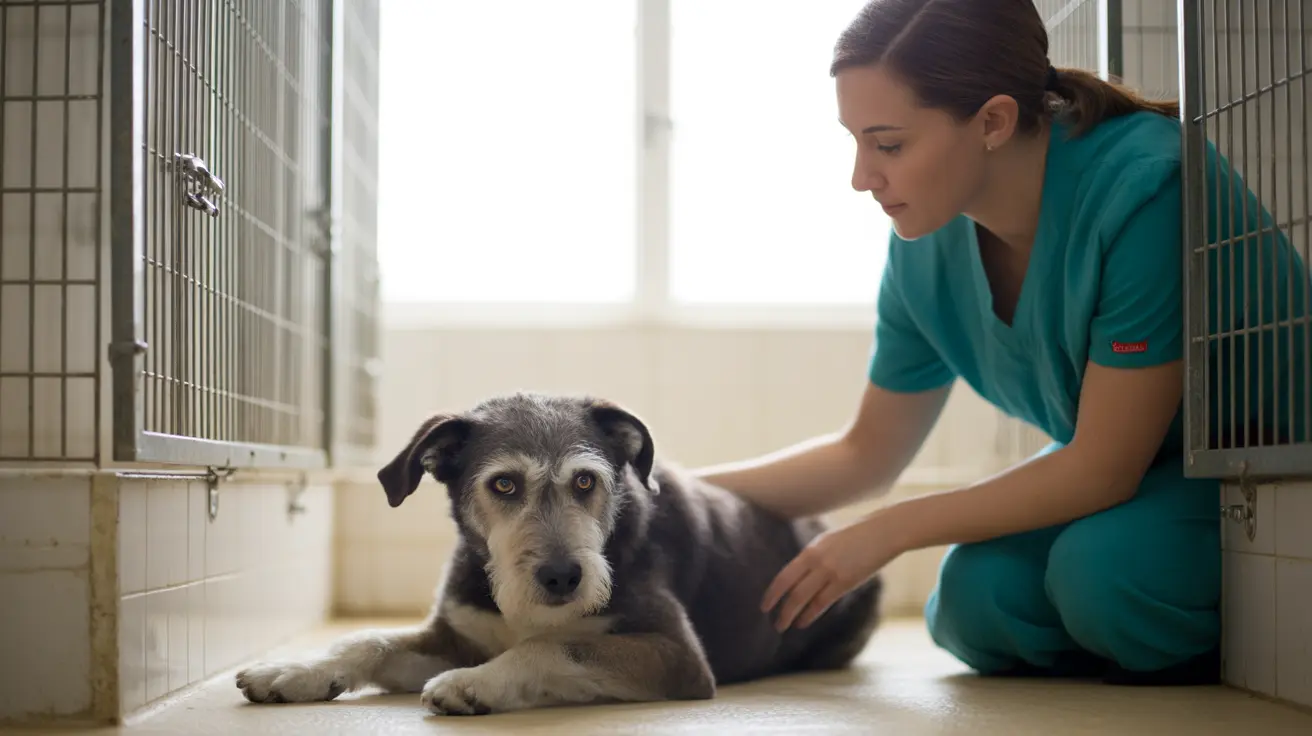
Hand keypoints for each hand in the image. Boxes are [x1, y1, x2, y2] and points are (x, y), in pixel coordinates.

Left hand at [761, 513, 900, 631]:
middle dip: (780, 608)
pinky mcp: (846, 582)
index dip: (772, 593)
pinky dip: (810, 614)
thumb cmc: (856, 535)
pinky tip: (802, 622)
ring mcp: (831, 572)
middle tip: (774, 622)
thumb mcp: (828, 542)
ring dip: (792, 615)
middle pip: (791, 590)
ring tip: (784, 626)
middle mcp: (817, 561)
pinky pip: (822, 603)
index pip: (784, 576)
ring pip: (804, 598)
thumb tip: (800, 576)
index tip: (764, 606)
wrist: (884, 532)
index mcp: (810, 550)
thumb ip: (813, 558)